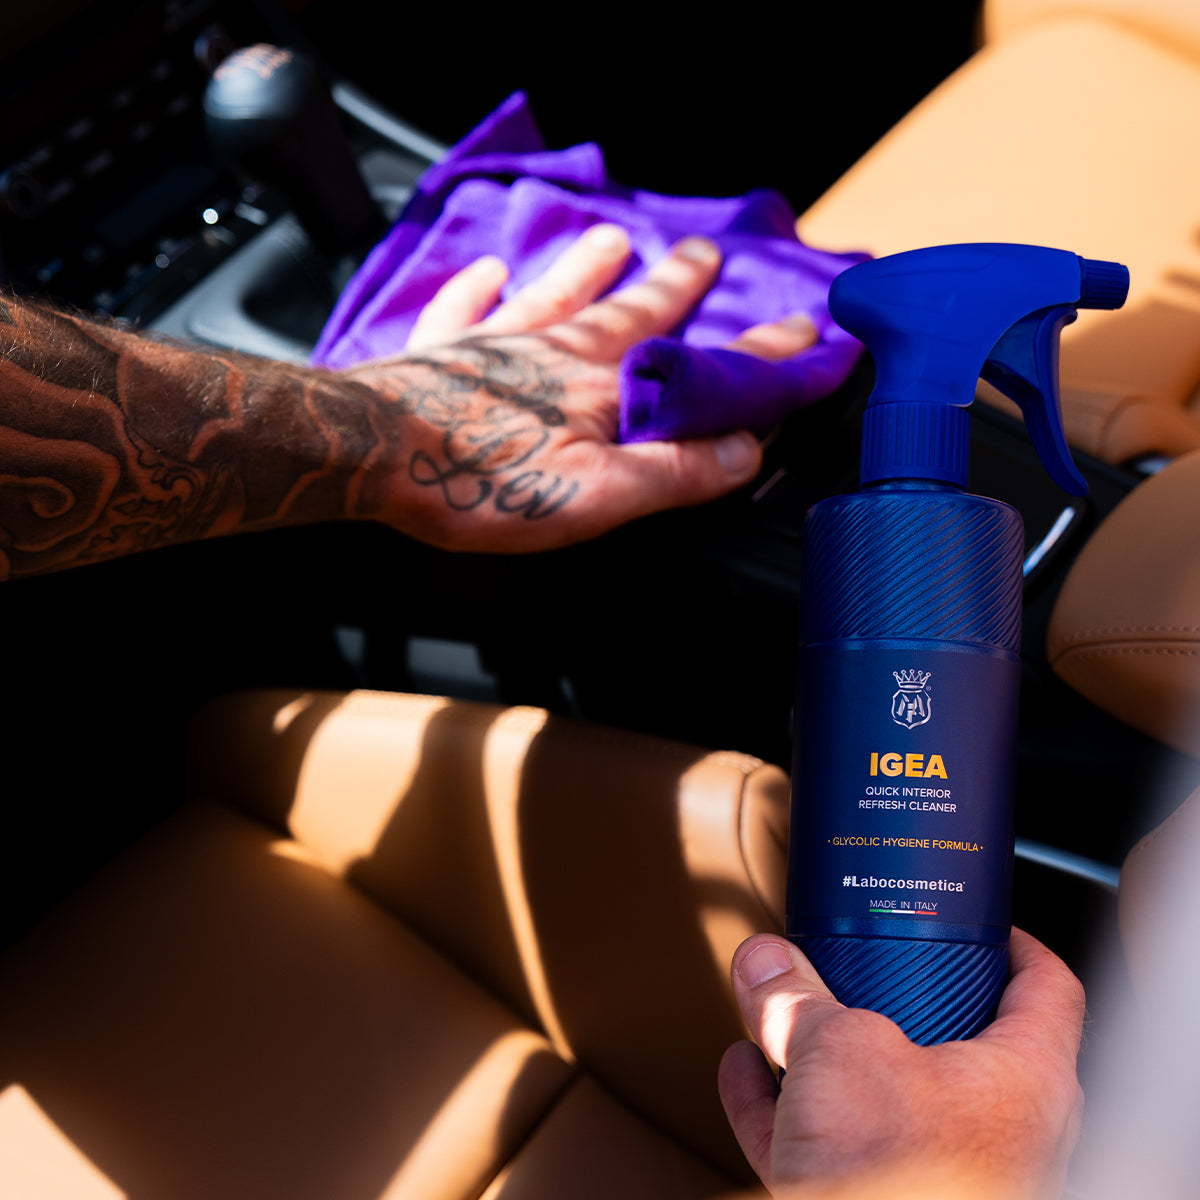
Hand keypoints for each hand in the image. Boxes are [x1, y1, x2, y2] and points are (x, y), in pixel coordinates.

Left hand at [342, 223, 816, 552]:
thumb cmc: (479, 481)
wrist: (369, 455)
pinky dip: (477, 289)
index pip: (699, 368)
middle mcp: (553, 351)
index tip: (802, 332)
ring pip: (552, 294)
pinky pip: (462, 308)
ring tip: (615, 239)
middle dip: (675, 287)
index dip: (757, 356)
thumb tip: (744, 451)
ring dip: (587, 268)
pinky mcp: (435, 356)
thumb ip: (674, 473)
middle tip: (706, 254)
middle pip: (629, 310)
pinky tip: (486, 270)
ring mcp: (492, 346)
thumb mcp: (598, 497)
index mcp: (601, 387)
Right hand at [718, 930, 1084, 1199]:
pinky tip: (745, 1078)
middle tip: (865, 966)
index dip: (1014, 943)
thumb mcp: (837, 1053)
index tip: (983, 922)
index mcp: (1023, 1081)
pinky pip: (833, 1147)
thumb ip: (796, 1000)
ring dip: (824, 1054)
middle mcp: (999, 1133)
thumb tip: (765, 963)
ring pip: (884, 1098)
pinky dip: (786, 1109)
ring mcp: (942, 1177)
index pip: (1047, 989)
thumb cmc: (897, 1182)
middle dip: (893, 1001)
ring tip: (782, 1016)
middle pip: (954, 1043)